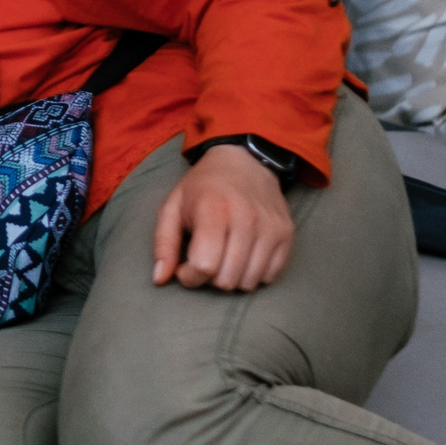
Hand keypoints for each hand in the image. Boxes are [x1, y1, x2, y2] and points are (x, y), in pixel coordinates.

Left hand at [153, 146, 294, 292]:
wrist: (244, 162)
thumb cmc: (202, 188)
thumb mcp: (172, 207)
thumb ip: (163, 244)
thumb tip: (159, 279)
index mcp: (213, 210)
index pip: (204, 266)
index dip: (189, 275)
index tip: (185, 265)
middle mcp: (246, 218)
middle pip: (226, 280)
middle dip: (209, 278)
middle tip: (205, 259)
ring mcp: (270, 227)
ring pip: (249, 282)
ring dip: (232, 277)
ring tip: (224, 257)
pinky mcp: (286, 234)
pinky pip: (270, 276)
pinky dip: (254, 273)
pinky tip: (244, 256)